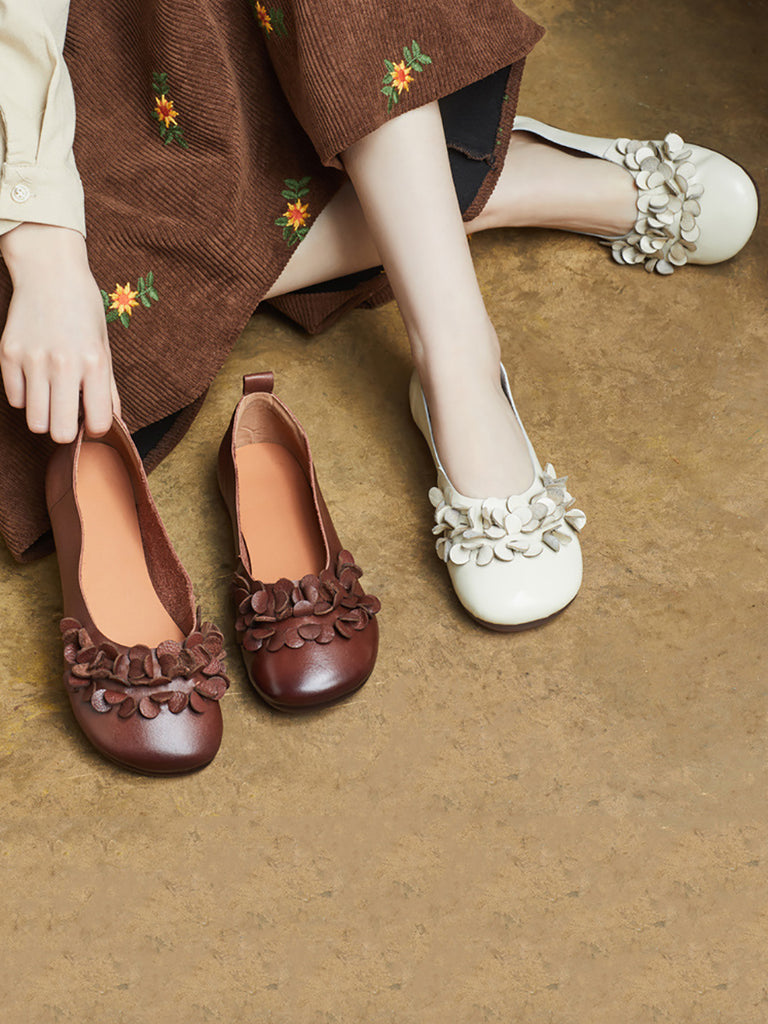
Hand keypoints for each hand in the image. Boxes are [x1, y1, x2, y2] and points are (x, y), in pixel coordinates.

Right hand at [0, 223, 119, 442]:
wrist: (49, 272)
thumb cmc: (82, 307)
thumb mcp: (104, 345)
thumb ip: (108, 387)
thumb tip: (113, 421)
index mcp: (94, 362)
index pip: (99, 422)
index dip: (97, 428)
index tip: (93, 420)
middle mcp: (63, 364)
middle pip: (61, 432)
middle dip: (67, 430)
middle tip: (69, 415)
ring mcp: (33, 360)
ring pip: (35, 422)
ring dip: (44, 416)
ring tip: (51, 398)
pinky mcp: (8, 354)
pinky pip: (15, 399)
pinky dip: (25, 396)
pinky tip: (34, 378)